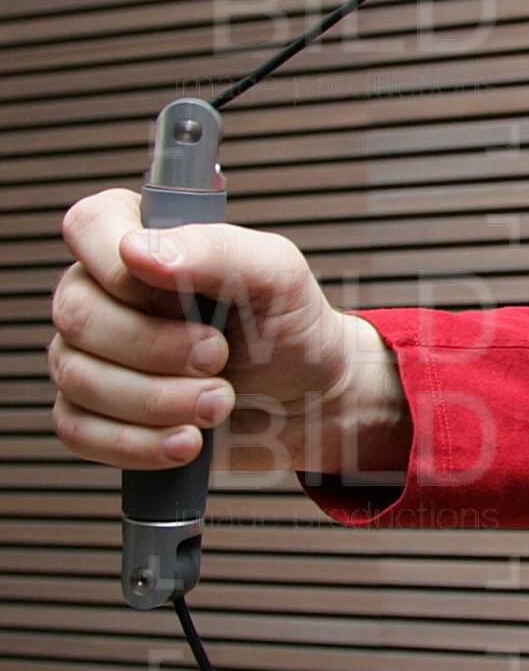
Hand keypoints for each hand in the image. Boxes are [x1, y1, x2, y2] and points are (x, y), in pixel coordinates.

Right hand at [49, 187, 408, 475]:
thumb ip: (215, 249)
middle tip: (218, 358)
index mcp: (140, 245)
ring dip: (158, 400)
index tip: (179, 298)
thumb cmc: (289, 327)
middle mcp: (103, 295)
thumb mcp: (275, 274)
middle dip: (156, 347)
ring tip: (219, 402)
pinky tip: (186, 442)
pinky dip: (137, 443)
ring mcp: (88, 356)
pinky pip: (78, 432)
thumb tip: (135, 250)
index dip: (120, 266)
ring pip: (78, 378)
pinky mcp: (91, 413)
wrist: (309, 400)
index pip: (88, 227)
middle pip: (78, 314)